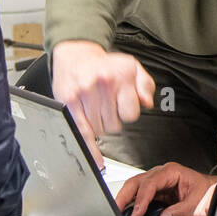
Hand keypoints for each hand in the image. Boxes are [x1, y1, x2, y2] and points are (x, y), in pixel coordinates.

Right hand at [51, 41, 155, 155]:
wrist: (76, 55)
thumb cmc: (105, 65)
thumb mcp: (133, 69)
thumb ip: (145, 86)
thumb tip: (147, 103)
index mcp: (121, 76)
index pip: (131, 114)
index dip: (127, 114)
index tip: (122, 107)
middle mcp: (103, 84)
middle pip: (114, 124)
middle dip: (112, 119)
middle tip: (106, 105)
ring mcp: (85, 93)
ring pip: (99, 129)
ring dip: (99, 125)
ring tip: (95, 107)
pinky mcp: (69, 102)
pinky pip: (82, 132)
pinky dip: (89, 148)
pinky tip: (96, 160)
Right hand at [115, 162, 216, 215]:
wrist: (212, 192)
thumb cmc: (206, 192)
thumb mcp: (196, 204)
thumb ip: (179, 211)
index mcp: (172, 171)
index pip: (150, 183)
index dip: (142, 198)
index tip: (137, 213)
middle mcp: (162, 174)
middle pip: (137, 181)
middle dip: (125, 195)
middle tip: (117, 209)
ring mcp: (157, 181)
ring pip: (134, 186)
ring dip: (125, 198)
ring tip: (118, 211)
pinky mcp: (155, 191)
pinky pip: (139, 194)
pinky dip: (131, 202)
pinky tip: (126, 210)